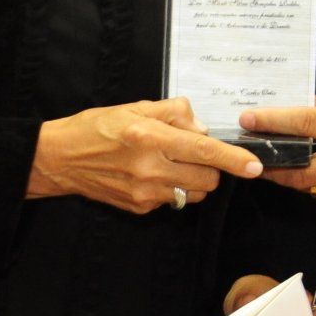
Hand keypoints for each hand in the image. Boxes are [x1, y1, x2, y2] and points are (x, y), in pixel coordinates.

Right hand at [27, 98, 261, 213]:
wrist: (60, 159)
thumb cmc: (98, 127)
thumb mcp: (136, 107)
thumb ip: (175, 113)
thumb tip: (202, 129)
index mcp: (150, 138)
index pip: (204, 151)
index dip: (233, 159)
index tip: (254, 166)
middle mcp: (149, 168)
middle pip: (206, 178)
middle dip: (212, 167)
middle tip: (195, 153)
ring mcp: (144, 193)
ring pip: (194, 193)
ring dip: (195, 180)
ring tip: (173, 163)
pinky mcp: (139, 208)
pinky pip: (172, 200)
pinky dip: (173, 188)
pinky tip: (153, 175)